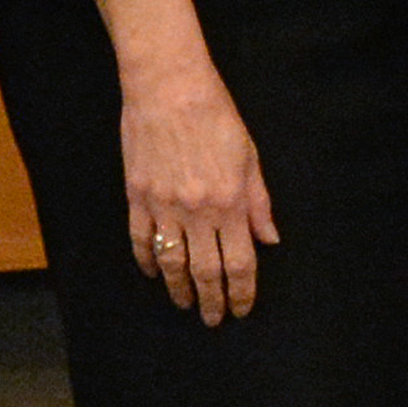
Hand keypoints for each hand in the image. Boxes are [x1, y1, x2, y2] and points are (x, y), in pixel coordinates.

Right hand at [118, 43, 277, 322]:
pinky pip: (141, 240)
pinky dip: (147, 261)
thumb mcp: (249, 156)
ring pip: (172, 263)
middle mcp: (197, 212)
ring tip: (185, 303)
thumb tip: (270, 240)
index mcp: (231, 203)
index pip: (240, 264)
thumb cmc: (216, 116)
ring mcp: (164, 206)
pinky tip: (154, 273)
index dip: (241, 293)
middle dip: (212, 301)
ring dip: (179, 290)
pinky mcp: (137, 196)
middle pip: (206, 272)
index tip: (241, 309)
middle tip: (213, 319)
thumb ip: (259, 203)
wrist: (169, 87)